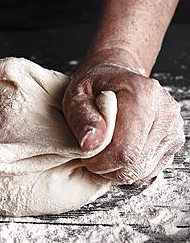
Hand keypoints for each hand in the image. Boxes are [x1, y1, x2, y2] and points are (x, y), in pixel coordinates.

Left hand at [63, 63, 184, 184]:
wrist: (117, 79)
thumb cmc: (95, 86)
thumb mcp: (77, 96)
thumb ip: (81, 118)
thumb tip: (90, 144)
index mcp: (142, 95)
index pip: (125, 150)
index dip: (101, 162)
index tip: (86, 155)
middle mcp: (164, 111)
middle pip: (135, 164)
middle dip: (108, 168)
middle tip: (93, 153)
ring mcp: (173, 127)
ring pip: (143, 171)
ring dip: (118, 169)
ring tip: (105, 149)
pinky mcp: (174, 140)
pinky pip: (150, 170)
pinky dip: (130, 168)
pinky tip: (119, 152)